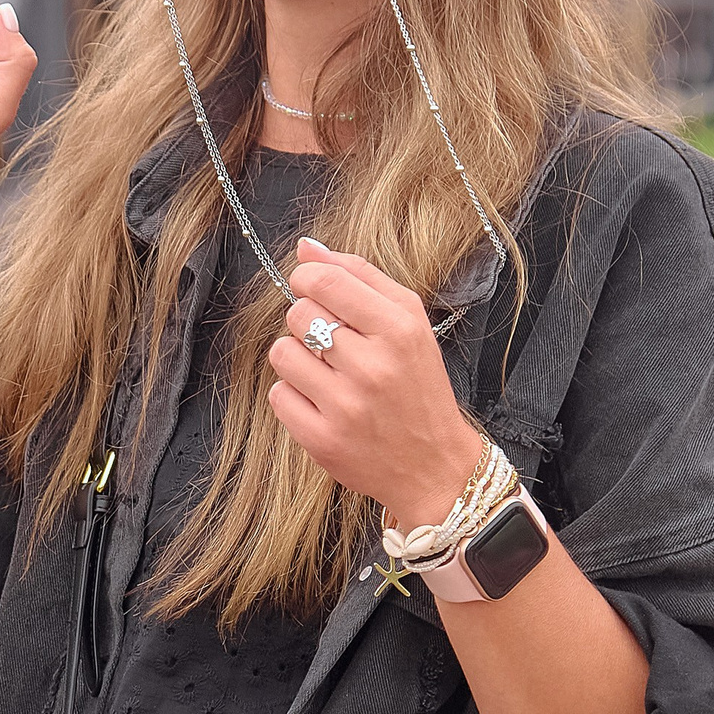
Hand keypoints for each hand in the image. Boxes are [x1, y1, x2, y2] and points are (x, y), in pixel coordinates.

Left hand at [266, 237, 484, 528]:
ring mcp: (346, 406)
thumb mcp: (408, 322)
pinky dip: (294, 395)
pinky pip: (279, 394)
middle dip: (307, 320)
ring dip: (297, 359)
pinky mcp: (323, 440)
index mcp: (400, 330)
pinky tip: (321, 402)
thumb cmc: (417, 386)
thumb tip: (307, 247)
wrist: (434, 466)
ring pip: (282, 353)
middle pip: (299, 314)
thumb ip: (360, 277)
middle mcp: (374, 367)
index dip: (306, 277)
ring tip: (326, 373)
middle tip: (331, 342)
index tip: (310, 287)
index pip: (325, 281)